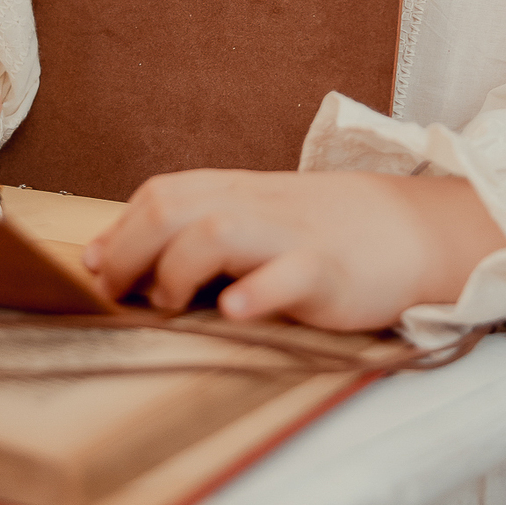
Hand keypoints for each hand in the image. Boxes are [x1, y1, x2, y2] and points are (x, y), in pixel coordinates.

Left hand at [82, 169, 505, 332]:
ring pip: (218, 231)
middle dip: (130, 251)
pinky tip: (233, 311)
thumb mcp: (254, 219)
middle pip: (174, 206)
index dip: (118, 232)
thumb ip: (187, 230)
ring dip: (179, 270)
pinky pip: (287, 275)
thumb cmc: (322, 232)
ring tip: (172, 305)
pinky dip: (255, 292)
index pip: (160, 194)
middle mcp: (255, 207)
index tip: (95, 271)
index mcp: (235, 193)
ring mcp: (291, 236)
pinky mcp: (327, 271)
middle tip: (118, 296)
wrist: (410, 231)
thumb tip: (103, 255)